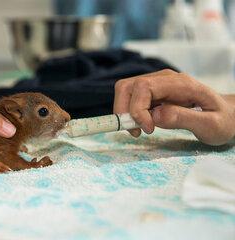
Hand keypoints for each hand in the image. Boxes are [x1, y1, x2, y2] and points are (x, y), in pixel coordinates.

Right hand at [114, 69, 234, 145]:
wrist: (227, 114)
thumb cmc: (222, 121)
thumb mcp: (211, 125)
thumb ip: (185, 118)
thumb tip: (155, 116)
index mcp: (179, 84)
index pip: (144, 87)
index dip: (137, 109)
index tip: (148, 129)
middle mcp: (164, 79)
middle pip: (128, 86)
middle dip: (124, 110)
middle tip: (136, 132)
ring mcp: (157, 84)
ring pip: (125, 90)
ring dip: (124, 111)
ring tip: (138, 129)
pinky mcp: (152, 92)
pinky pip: (131, 98)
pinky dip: (129, 113)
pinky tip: (143, 124)